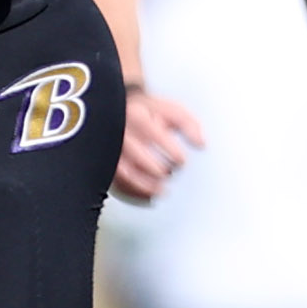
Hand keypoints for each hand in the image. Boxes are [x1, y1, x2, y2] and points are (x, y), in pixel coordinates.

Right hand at [115, 86, 204, 204]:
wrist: (121, 110)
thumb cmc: (148, 112)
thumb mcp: (171, 110)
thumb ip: (189, 124)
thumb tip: (201, 144)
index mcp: (137, 116)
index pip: (158, 138)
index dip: (174, 154)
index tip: (181, 160)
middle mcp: (120, 132)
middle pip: (142, 159)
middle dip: (161, 170)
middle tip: (170, 172)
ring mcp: (109, 149)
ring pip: (127, 174)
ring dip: (148, 187)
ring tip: (163, 191)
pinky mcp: (105, 163)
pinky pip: (118, 183)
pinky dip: (134, 194)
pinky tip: (149, 197)